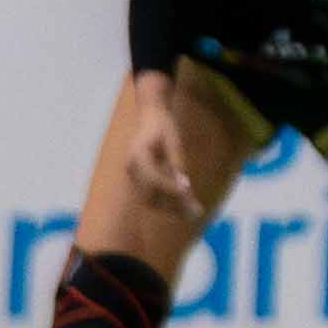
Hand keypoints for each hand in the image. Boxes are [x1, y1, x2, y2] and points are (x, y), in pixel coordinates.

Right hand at [120, 77, 199, 219]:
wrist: (150, 115)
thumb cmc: (163, 125)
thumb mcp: (173, 141)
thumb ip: (176, 163)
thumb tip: (183, 186)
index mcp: (137, 155)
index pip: (153, 179)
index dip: (170, 188)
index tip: (188, 194)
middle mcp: (132, 168)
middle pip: (150, 194)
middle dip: (173, 205)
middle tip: (196, 211)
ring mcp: (133, 175)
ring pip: (151, 199)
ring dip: (171, 208)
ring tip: (195, 212)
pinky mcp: (139, 179)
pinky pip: (153, 194)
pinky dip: (169, 201)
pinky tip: (187, 206)